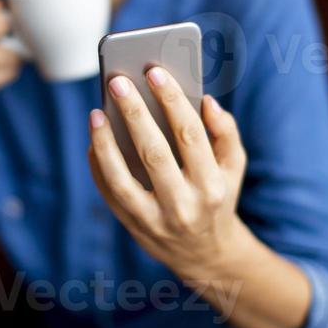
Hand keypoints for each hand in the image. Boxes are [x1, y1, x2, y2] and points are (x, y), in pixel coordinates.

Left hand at [87, 67, 247, 284]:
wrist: (207, 255)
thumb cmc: (218, 196)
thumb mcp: (233, 168)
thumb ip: (226, 131)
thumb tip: (206, 101)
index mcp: (213, 184)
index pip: (190, 135)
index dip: (171, 101)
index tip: (154, 72)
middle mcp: (185, 205)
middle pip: (154, 152)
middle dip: (134, 113)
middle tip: (118, 81)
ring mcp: (156, 220)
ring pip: (122, 178)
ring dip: (105, 143)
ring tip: (96, 113)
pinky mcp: (134, 227)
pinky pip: (109, 193)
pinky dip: (98, 165)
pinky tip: (94, 139)